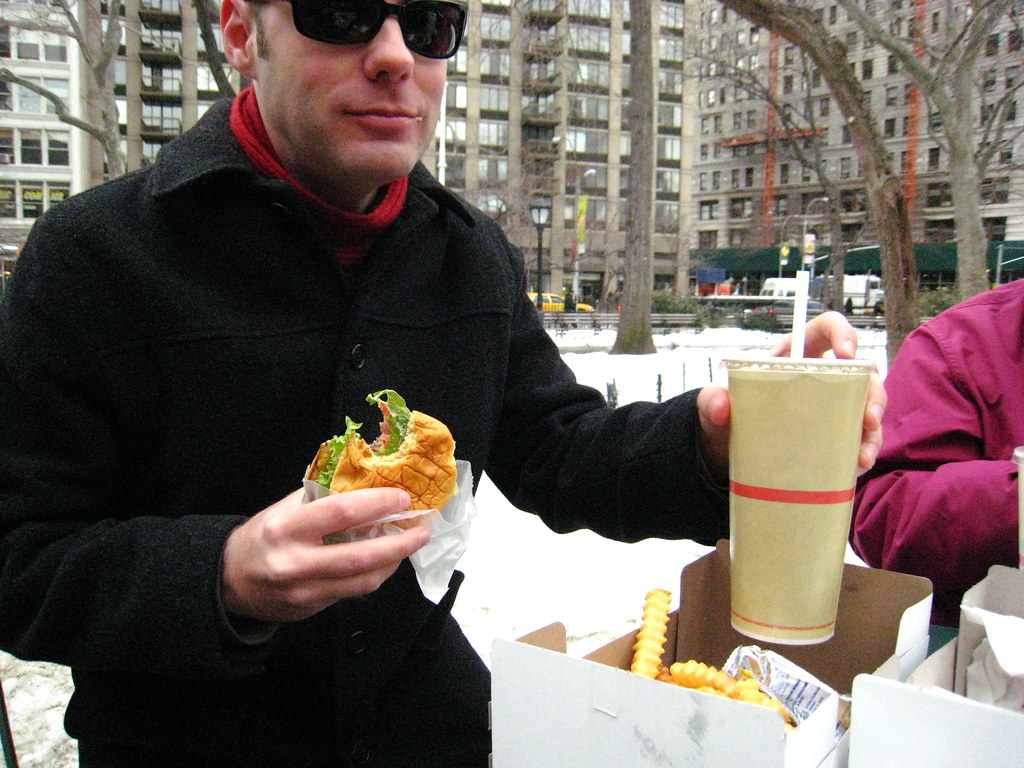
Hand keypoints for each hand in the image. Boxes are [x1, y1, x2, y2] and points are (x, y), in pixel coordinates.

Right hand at [220, 487, 430, 622]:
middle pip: (359, 556)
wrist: (229, 581)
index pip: (340, 512)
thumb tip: (366, 482)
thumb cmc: (262, 536)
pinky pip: (353, 592)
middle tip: (422, 530)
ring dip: (394, 562)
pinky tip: (387, 560)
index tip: (402, 497)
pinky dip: (376, 574)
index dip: (377, 504)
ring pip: (362, 581)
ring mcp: (304, 591)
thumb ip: (320, 497)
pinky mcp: (312, 608)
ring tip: (410, 544)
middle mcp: (295, 562)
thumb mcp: (283, 509)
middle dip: (398, 543)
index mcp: (286, 528)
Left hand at [697, 311, 885, 479]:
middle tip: (868, 419)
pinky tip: (856, 469)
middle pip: (861, 373)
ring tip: (862, 457)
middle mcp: (821, 378)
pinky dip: (863, 453)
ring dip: (873, 432)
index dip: (842, 333)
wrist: (727, 452)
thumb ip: (711, 400)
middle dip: (873, 394)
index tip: (848, 352)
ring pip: (866, 408)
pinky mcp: (835, 436)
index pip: (825, 329)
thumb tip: (721, 405)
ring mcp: (832, 407)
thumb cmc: (726, 416)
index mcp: (795, 356)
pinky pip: (859, 440)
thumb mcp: (713, 406)